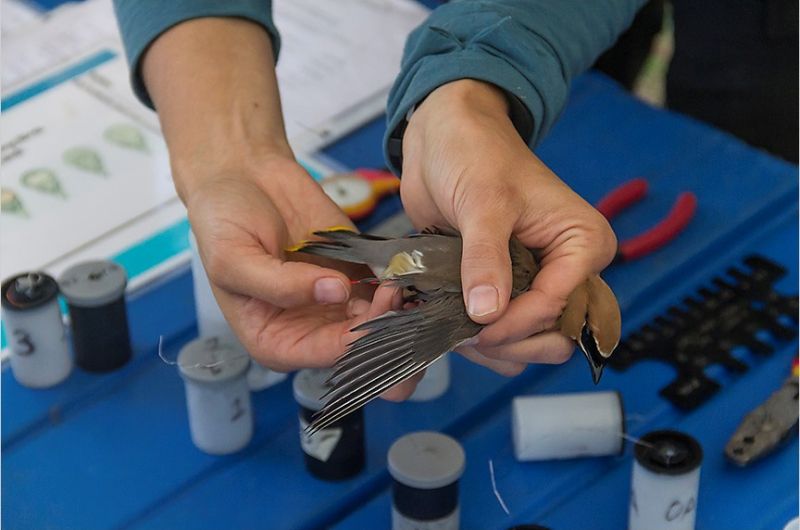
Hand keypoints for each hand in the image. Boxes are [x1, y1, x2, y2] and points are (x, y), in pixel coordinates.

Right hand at [186, 155, 382, 370]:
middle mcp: (310, 329)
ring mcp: (337, 302)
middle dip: (384, 329)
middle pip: (358, 347)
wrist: (241, 175)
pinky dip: (399, 282)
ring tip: (400, 278)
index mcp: (274, 340)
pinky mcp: (355, 272)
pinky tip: (404, 268)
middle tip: (395, 296)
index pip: (325, 354)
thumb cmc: (223, 222)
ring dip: (397, 307)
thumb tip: (336, 292)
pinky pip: (384, 288)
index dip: (355, 341)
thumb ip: (280, 284)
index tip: (375, 313)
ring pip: (379, 321)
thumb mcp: (232, 258)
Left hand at [400, 80, 616, 375]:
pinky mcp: (506, 289)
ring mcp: (535, 282)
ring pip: (529, 343)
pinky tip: (448, 325)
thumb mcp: (483, 202)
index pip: (558, 306)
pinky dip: (478, 338)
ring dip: (493, 347)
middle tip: (465, 335)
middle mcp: (567, 269)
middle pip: (554, 336)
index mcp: (583, 244)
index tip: (474, 329)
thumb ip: (485, 258)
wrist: (444, 136)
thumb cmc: (475, 152)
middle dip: (511, 343)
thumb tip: (487, 314)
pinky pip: (502, 332)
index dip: (516, 324)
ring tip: (451, 329)